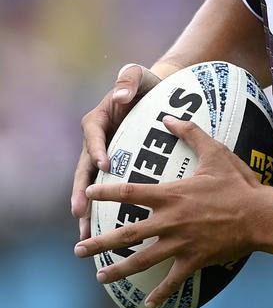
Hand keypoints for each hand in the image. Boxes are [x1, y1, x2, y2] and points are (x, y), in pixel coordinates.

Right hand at [70, 63, 160, 239]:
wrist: (157, 95)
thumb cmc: (147, 84)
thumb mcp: (138, 75)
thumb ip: (129, 79)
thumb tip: (122, 95)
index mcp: (98, 120)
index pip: (94, 135)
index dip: (97, 150)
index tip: (105, 165)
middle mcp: (96, 141)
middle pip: (85, 169)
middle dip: (82, 192)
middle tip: (80, 213)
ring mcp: (104, 157)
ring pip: (92, 186)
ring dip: (88, 210)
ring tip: (87, 233)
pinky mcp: (116, 168)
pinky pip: (108, 190)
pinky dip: (105, 209)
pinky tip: (107, 231)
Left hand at [73, 116, 264, 307]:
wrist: (259, 215)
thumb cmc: (238, 182)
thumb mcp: (216, 153)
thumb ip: (191, 134)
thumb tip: (168, 118)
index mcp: (171, 194)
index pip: (130, 192)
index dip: (106, 193)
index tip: (88, 193)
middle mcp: (170, 220)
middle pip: (126, 234)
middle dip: (99, 243)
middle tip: (79, 249)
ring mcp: (180, 243)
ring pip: (141, 261)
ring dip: (118, 270)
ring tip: (99, 276)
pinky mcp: (194, 260)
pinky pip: (172, 280)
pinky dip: (160, 293)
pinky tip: (147, 304)